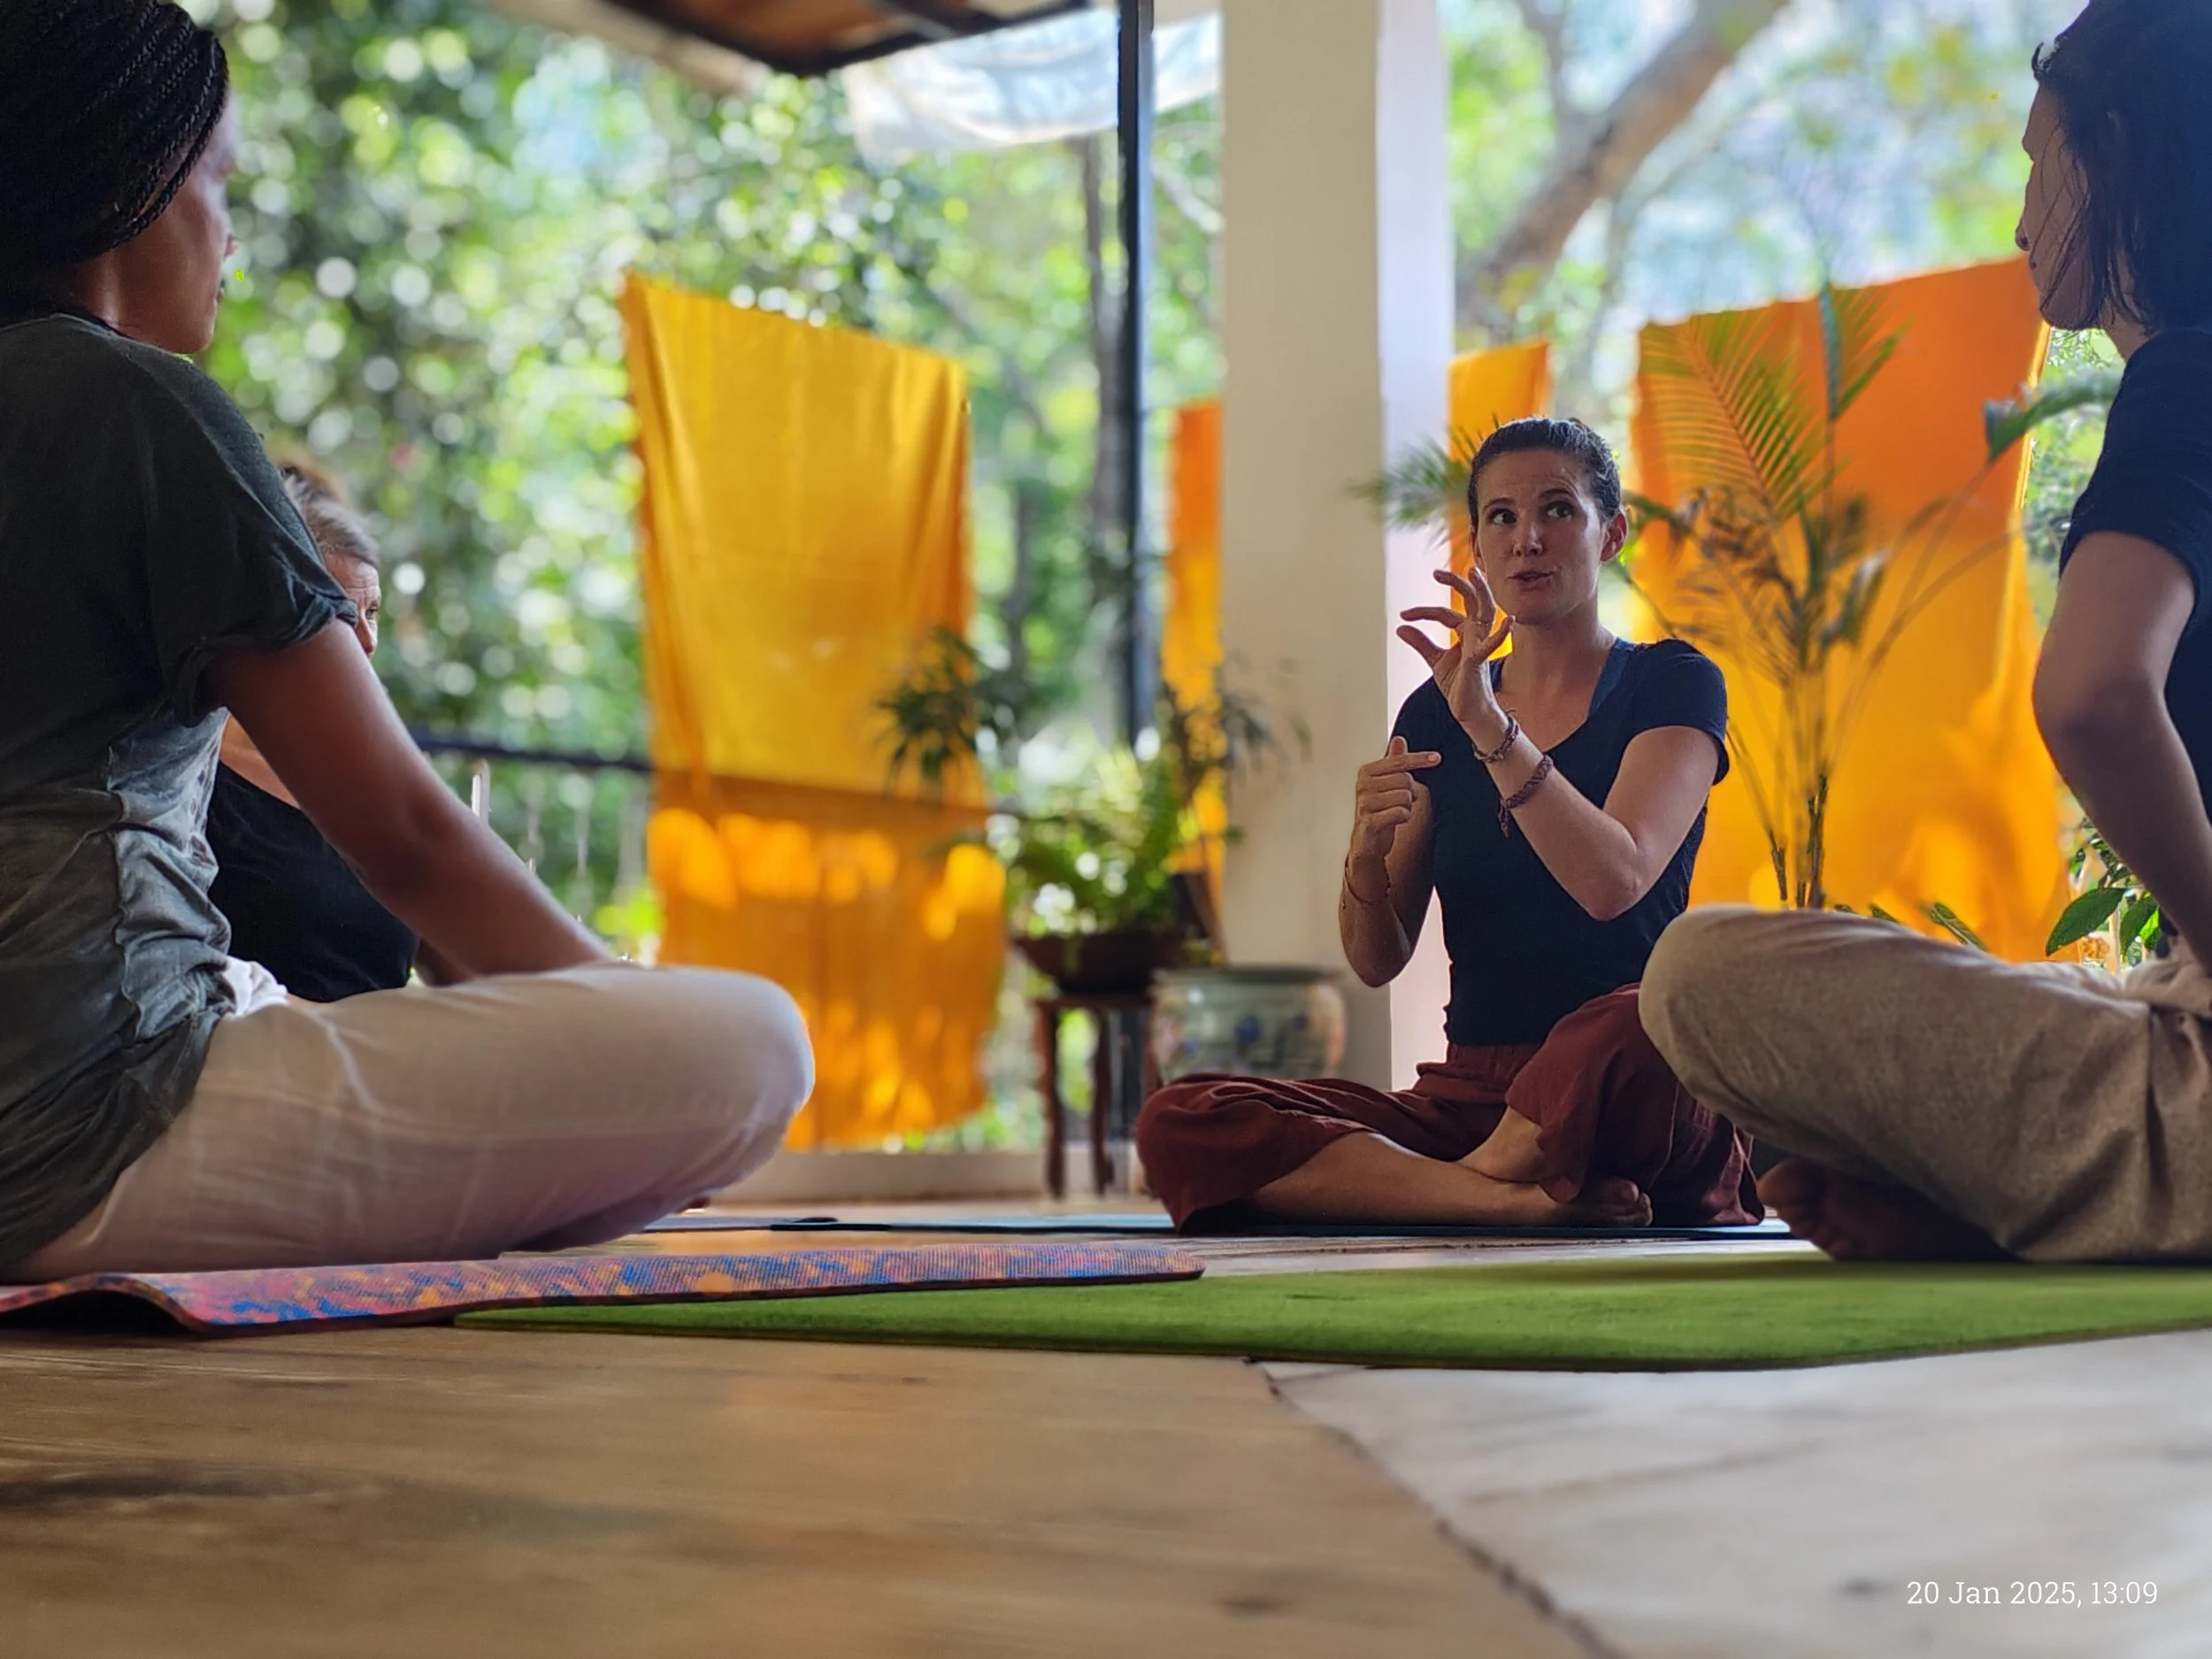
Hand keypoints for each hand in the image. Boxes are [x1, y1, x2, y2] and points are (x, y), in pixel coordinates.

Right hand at [1351, 735, 1439, 863]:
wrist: (1366, 843)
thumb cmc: (1377, 812)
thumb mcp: (1386, 785)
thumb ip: (1393, 763)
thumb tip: (1399, 740)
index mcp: (1366, 772)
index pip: (1399, 761)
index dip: (1419, 759)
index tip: (1436, 758)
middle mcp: (1363, 785)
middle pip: (1405, 780)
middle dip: (1410, 792)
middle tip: (1403, 801)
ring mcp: (1365, 803)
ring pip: (1405, 796)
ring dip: (1407, 806)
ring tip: (1396, 811)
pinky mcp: (1369, 821)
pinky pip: (1400, 812)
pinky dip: (1403, 817)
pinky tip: (1394, 821)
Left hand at [1398, 566, 1511, 740]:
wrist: (1468, 711)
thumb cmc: (1458, 686)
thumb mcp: (1435, 661)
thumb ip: (1420, 643)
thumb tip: (1400, 628)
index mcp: (1465, 632)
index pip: (1445, 613)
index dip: (1422, 613)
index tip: (1403, 615)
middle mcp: (1475, 633)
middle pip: (1471, 601)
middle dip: (1457, 584)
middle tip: (1436, 572)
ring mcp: (1480, 644)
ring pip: (1486, 611)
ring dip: (1481, 591)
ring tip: (1475, 572)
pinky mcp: (1480, 660)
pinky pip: (1491, 644)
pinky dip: (1501, 633)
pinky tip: (1509, 621)